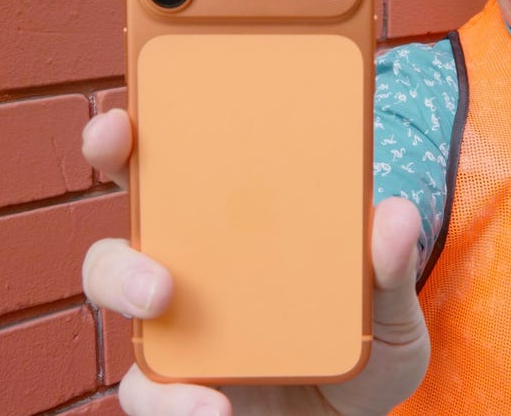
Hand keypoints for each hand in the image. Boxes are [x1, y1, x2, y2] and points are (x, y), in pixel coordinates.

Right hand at [81, 109, 429, 414]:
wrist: (358, 411)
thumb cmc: (360, 339)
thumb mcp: (388, 305)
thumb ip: (389, 267)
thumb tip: (395, 214)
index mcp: (223, 225)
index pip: (159, 171)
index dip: (123, 141)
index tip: (119, 124)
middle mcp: (184, 274)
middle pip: (115, 256)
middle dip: (118, 266)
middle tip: (160, 288)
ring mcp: (175, 336)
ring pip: (125, 340)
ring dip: (143, 352)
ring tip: (194, 372)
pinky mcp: (178, 392)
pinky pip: (151, 397)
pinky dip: (174, 406)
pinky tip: (216, 409)